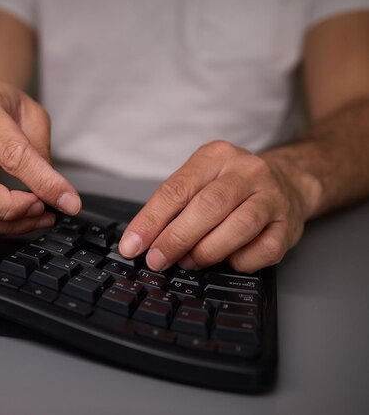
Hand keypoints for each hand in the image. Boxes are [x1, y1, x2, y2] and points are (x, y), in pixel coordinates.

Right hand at [0, 79, 80, 232]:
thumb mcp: (31, 113)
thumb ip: (40, 152)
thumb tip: (54, 193)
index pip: (10, 153)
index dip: (42, 181)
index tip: (67, 199)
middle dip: (12, 209)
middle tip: (43, 209)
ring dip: (9, 223)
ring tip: (39, 218)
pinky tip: (21, 219)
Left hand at [119, 140, 309, 272]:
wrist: (288, 182)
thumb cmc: (230, 187)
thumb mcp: (199, 181)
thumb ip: (172, 206)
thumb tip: (140, 241)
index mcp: (215, 156)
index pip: (176, 189)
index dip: (150, 221)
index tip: (132, 245)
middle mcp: (246, 171)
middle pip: (208, 206)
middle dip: (176, 238)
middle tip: (157, 260)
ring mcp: (272, 197)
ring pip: (239, 227)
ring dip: (207, 251)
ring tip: (188, 263)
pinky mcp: (289, 225)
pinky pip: (263, 250)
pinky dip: (240, 261)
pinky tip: (228, 261)